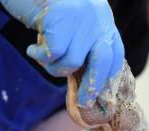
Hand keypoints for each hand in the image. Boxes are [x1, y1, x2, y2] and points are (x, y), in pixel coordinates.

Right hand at [0, 0, 123, 105]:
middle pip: (103, 62)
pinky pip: (54, 54)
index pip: (115, 55)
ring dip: (54, 67)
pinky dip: (41, 57)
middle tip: (83, 103)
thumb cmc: (44, 4)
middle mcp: (97, 18)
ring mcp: (80, 17)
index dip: (108, 78)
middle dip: (92, 87)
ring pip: (73, 62)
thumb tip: (84, 83)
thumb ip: (81, 44)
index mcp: (103, 20)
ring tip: (41, 56)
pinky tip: (32, 50)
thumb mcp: (72, 23)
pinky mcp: (60, 17)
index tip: (101, 97)